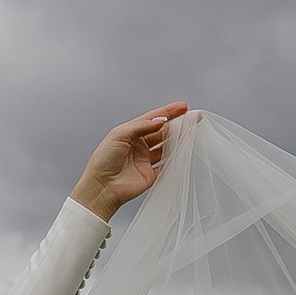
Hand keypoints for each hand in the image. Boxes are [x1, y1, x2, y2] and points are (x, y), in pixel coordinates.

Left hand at [73, 104, 189, 218]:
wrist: (102, 188)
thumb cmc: (103, 161)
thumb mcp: (119, 135)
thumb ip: (141, 127)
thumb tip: (161, 121)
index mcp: (130, 133)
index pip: (153, 119)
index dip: (169, 112)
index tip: (183, 107)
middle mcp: (139, 146)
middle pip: (162, 132)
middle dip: (178, 124)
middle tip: (193, 118)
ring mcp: (145, 160)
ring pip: (167, 147)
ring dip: (179, 139)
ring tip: (192, 132)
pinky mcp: (150, 175)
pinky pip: (167, 165)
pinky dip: (177, 159)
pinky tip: (185, 152)